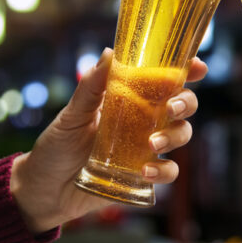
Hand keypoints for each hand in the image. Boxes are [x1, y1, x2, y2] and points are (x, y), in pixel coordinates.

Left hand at [11, 49, 207, 233]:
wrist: (44, 189)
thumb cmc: (57, 146)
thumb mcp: (71, 114)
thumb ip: (92, 87)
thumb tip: (110, 53)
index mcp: (130, 100)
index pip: (165, 80)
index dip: (186, 71)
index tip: (197, 66)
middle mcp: (144, 122)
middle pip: (182, 106)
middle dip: (185, 103)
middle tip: (172, 107)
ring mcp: (146, 149)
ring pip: (181, 136)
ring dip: (174, 136)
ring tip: (151, 145)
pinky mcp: (144, 176)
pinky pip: (168, 172)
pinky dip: (163, 171)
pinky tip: (144, 171)